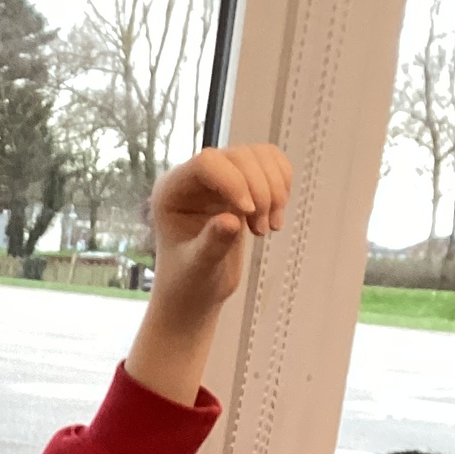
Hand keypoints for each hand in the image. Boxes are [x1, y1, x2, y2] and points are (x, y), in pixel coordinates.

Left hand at [126, 143, 291, 405]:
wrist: (193, 299)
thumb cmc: (187, 290)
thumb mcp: (199, 272)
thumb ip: (211, 246)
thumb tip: (225, 223)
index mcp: (171, 191)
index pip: (208, 162)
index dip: (234, 181)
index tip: (247, 217)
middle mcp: (193, 178)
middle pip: (239, 154)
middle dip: (259, 188)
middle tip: (263, 229)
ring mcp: (220, 179)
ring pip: (261, 155)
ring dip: (276, 188)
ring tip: (268, 228)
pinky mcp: (243, 185)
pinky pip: (274, 164)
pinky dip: (283, 185)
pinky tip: (274, 217)